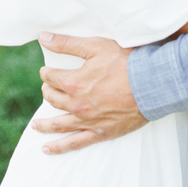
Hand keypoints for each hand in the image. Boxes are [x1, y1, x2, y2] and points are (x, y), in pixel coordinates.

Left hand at [33, 33, 147, 153]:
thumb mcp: (96, 46)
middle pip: (54, 99)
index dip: (47, 72)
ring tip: (36, 126)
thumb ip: (67, 43)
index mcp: (74, 83)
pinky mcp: (100, 132)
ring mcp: (88, 121)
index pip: (51, 77)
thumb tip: (43, 38)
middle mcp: (77, 104)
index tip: (48, 70)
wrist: (151, 84)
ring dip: (45, 124)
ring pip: (59, 124)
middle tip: (49, 88)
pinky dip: (59, 147)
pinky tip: (48, 148)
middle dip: (48, 91)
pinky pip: (75, 142)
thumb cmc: (126, 61)